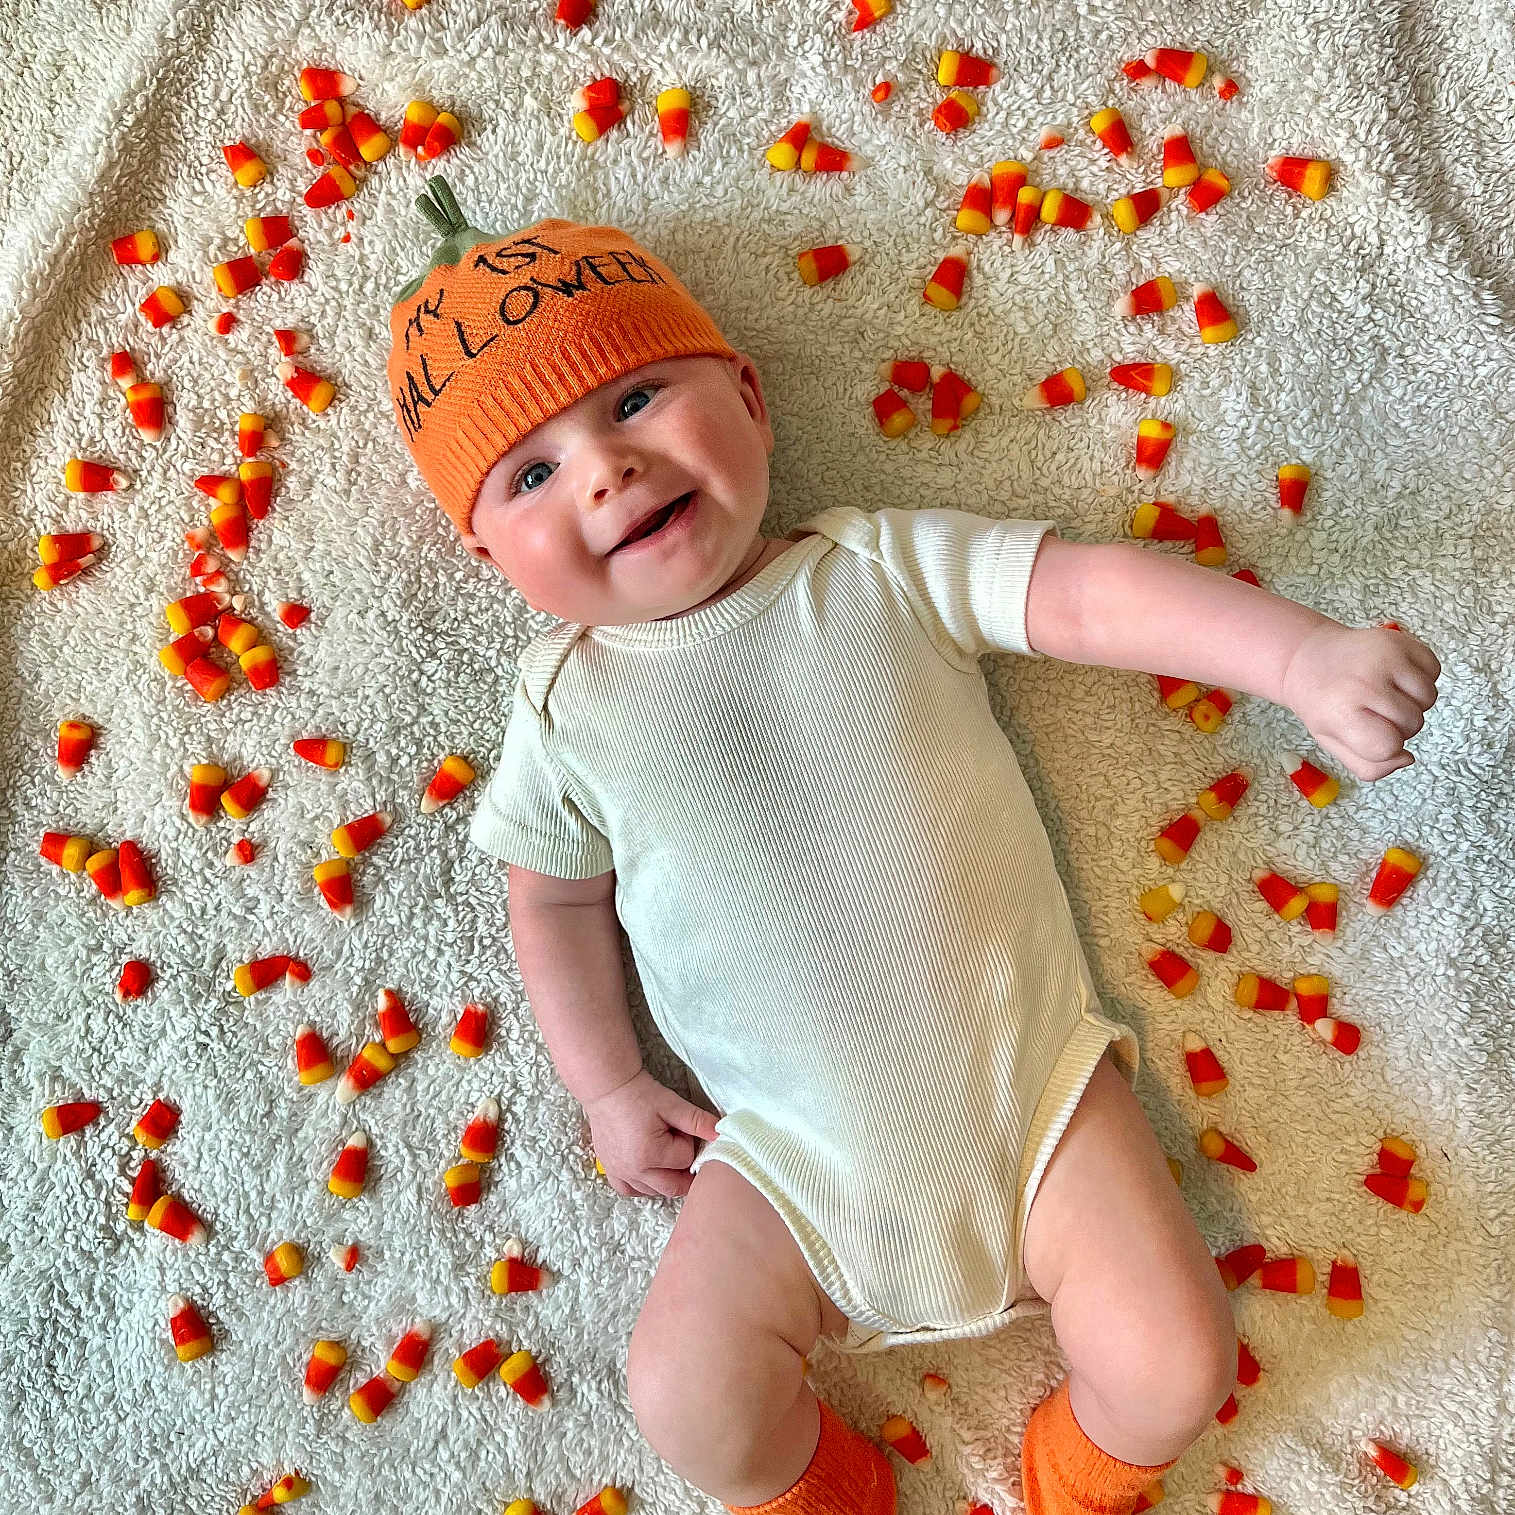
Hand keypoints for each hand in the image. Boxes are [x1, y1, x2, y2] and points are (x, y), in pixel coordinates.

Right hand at [583, 1068, 719, 1198]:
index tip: (678, 1127)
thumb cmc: (638, 1093)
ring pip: (654, 1192)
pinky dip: (643, 1185)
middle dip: (683, 1168)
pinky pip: (631, 1190)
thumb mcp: (672, 1104)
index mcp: (650, 1154)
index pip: (685, 1161)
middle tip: (681, 1145)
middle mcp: (634, 1170)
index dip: (687, 1143)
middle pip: (674, 1185)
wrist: (608, 1087)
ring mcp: (620, 1173)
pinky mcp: (611, 1170)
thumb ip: (698, 1121)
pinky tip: (648, 1169)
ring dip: (665, 1179)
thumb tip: (721, 1133)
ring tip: (664, 1152)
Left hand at [1279, 622, 1440, 780]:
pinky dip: (1421, 679)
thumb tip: (1406, 758)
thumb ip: (1368, 766)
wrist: (1309, 657)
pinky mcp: (1401, 640)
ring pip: (1429, 699)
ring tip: (1385, 694)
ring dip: (1414, 703)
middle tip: (1373, 711)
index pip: (1388, 747)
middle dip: (1399, 726)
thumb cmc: (1323, 703)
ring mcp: (1385, 657)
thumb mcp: (1332, 742)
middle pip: (1413, 724)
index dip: (1385, 747)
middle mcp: (1364, 682)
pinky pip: (1435, 671)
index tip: (1368, 733)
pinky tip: (1394, 676)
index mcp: (1340, 711)